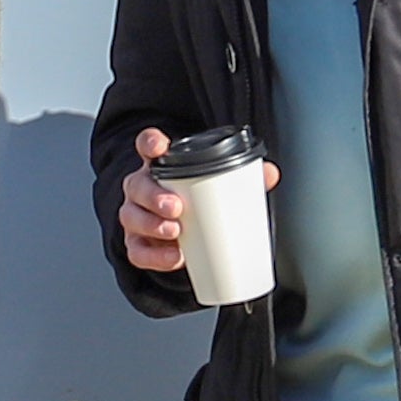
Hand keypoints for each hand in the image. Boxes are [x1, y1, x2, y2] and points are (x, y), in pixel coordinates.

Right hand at [118, 124, 275, 278]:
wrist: (189, 237)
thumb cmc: (199, 203)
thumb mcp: (217, 187)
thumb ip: (243, 177)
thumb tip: (269, 173)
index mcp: (160, 167)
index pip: (147, 146)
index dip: (149, 143)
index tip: (159, 147)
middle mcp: (142, 189)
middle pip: (137, 185)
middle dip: (154, 195)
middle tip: (177, 206)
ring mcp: (136, 216)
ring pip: (131, 217)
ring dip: (152, 224)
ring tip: (176, 231)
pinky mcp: (137, 244)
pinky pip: (137, 251)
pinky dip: (155, 256)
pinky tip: (175, 256)